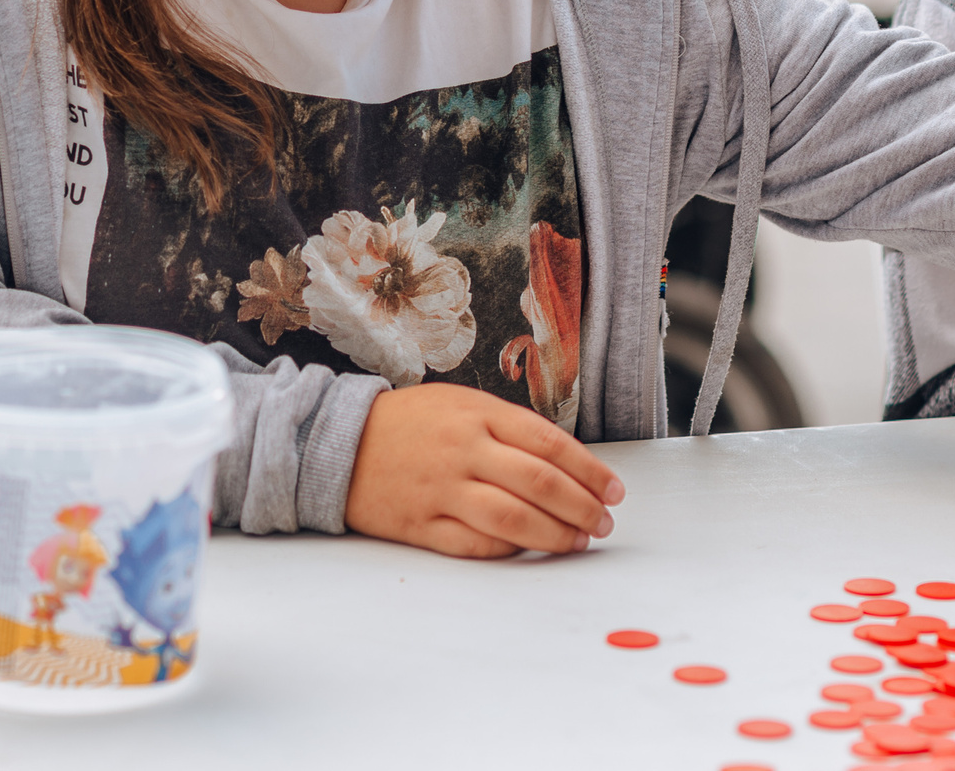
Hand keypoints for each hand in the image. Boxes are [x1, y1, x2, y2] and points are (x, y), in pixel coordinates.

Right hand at [344, 383, 623, 558]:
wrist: (340, 443)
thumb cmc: (410, 423)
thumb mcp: (461, 404)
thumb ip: (509, 429)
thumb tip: (567, 465)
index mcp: (478, 414)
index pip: (550, 444)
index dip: (590, 471)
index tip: (614, 490)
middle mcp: (463, 450)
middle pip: (540, 483)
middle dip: (583, 507)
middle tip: (604, 521)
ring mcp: (442, 490)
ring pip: (513, 519)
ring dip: (556, 535)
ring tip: (579, 540)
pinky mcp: (421, 525)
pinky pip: (476, 545)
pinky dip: (510, 551)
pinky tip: (530, 550)